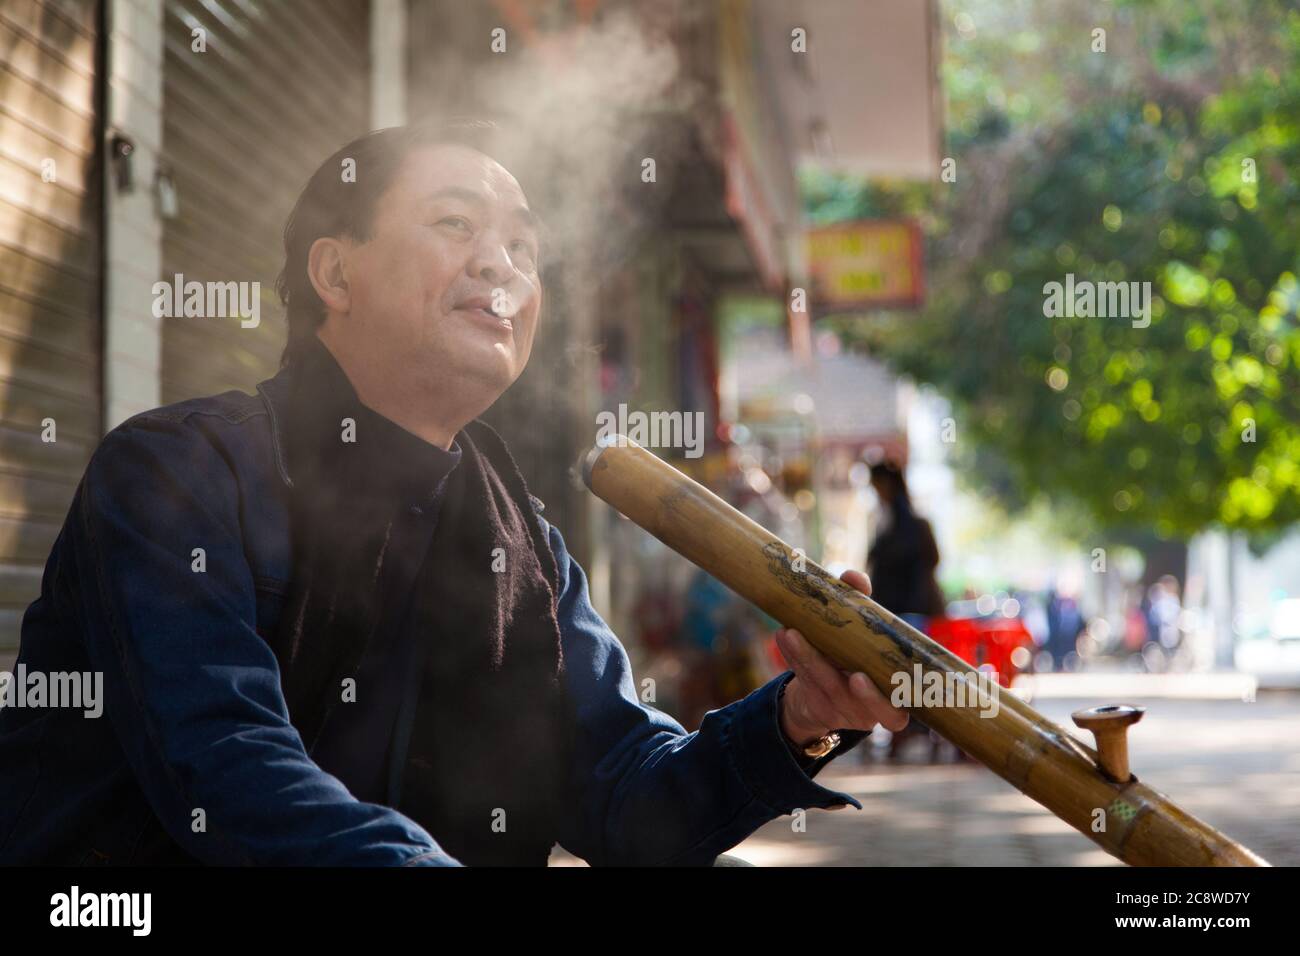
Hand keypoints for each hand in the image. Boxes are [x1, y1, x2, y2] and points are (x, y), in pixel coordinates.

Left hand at [775, 569, 909, 746]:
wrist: (829, 687)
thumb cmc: (859, 654)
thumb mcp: (867, 634)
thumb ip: (863, 605)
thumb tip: (853, 578)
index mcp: (894, 697)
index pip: (894, 710)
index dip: (880, 701)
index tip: (860, 679)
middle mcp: (870, 710)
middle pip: (860, 702)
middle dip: (850, 686)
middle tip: (848, 673)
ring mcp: (842, 710)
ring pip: (825, 686)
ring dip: (807, 658)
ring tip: (790, 633)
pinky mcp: (818, 705)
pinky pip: (805, 680)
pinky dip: (794, 656)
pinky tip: (784, 636)